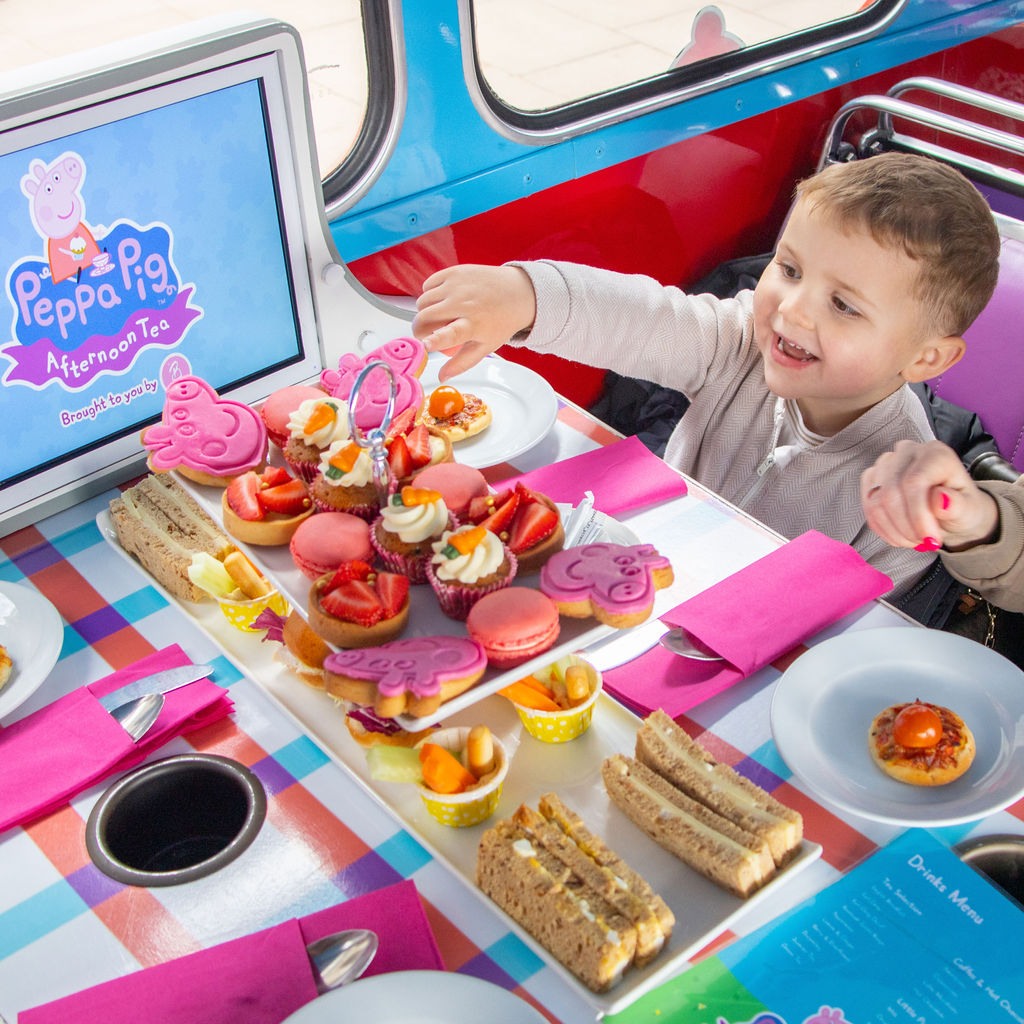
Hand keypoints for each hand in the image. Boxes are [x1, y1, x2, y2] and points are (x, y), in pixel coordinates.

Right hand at [413, 265, 536, 380]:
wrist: (517, 292)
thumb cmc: (500, 321)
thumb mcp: (485, 347)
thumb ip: (461, 363)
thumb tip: (441, 376)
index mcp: (474, 324)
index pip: (451, 334)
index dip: (435, 339)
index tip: (425, 344)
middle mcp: (464, 302)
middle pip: (425, 317)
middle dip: (419, 329)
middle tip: (428, 333)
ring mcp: (458, 285)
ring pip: (422, 301)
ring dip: (424, 311)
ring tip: (440, 316)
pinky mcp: (454, 271)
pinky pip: (427, 285)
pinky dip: (430, 294)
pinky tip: (442, 300)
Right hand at [861, 439, 1000, 552]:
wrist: (948, 510)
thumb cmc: (960, 507)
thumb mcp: (970, 510)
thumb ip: (959, 505)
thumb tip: (942, 500)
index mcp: (935, 454)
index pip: (914, 482)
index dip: (918, 515)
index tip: (930, 539)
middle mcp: (907, 452)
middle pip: (891, 493)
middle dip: (906, 526)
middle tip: (923, 542)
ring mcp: (886, 463)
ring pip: (876, 501)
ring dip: (894, 530)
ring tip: (913, 539)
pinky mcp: (872, 477)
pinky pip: (867, 506)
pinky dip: (882, 527)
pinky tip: (899, 534)